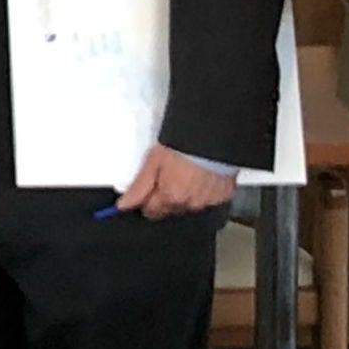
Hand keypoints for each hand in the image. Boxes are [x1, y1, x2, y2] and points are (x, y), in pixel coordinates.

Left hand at [113, 144, 238, 219]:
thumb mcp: (153, 162)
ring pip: (190, 204)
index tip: (146, 191)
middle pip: (170, 208)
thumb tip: (124, 205)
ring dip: (186, 194)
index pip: (151, 211)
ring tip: (186, 173)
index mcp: (170, 197)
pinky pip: (209, 198)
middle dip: (165, 197)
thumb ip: (139, 187)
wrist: (212, 136)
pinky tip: (202, 176)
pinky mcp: (223, 194)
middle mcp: (190, 203)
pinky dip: (204, 190)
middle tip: (167, 175)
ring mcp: (208, 200)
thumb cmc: (183, 145)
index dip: (146, 201)